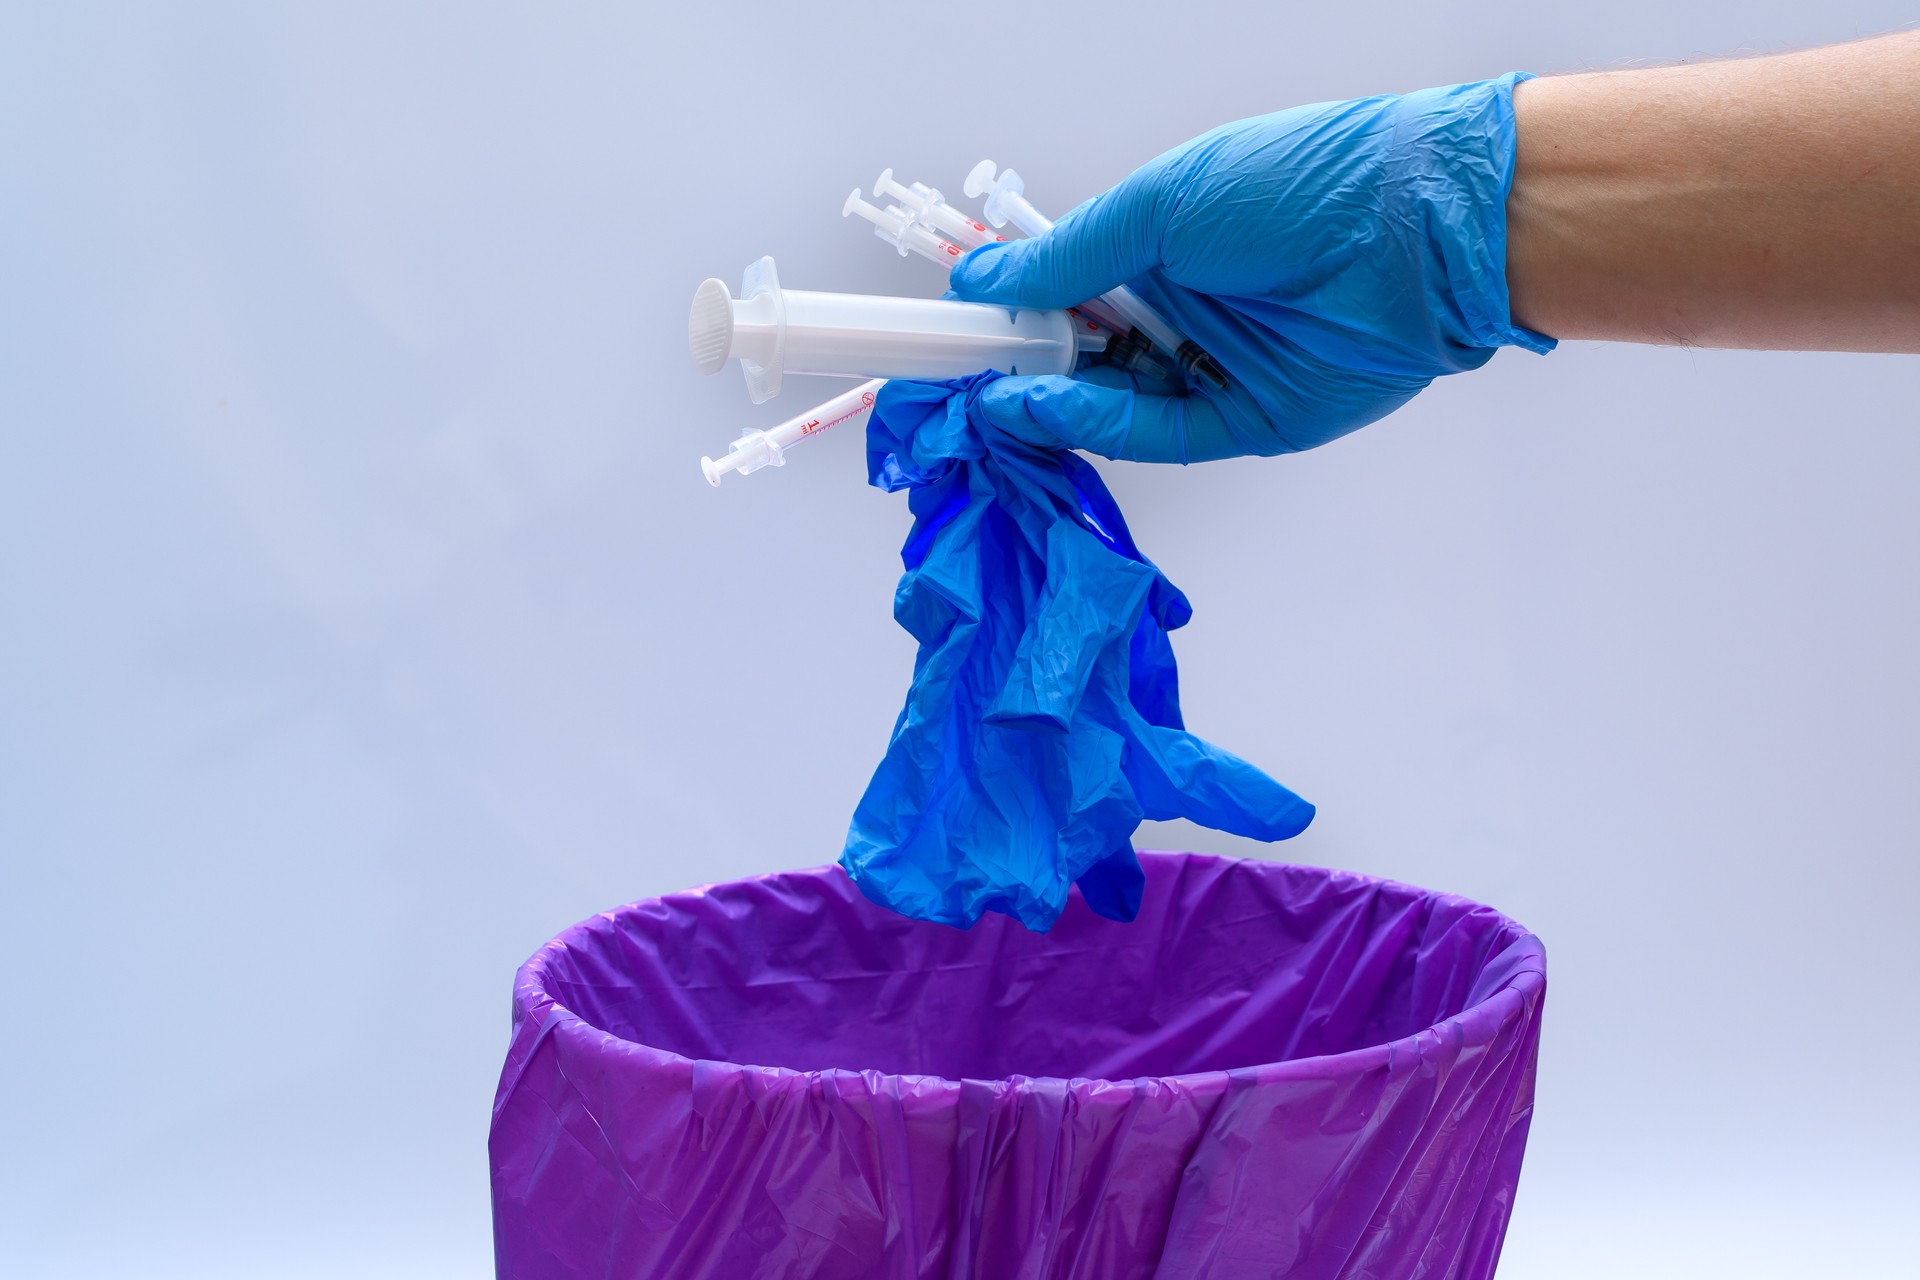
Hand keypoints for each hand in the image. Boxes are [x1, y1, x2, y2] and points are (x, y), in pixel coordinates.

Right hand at [950, 75, 1553, 463]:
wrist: (1422, 232)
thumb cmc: (1302, 185)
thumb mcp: (1162, 204)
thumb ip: (1067, 253)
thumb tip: (981, 277)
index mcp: (1159, 246)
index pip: (1062, 286)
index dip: (1007, 306)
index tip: (951, 319)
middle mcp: (1183, 309)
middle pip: (1078, 351)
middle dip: (1015, 360)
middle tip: (954, 366)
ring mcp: (1212, 368)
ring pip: (1108, 400)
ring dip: (1047, 397)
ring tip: (994, 388)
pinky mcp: (1244, 423)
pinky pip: (1157, 432)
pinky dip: (1098, 422)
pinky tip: (1048, 402)